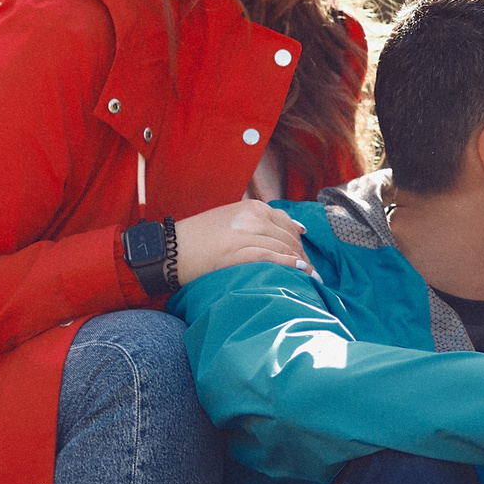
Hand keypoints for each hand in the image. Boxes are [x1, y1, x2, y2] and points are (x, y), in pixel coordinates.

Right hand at [174, 200, 310, 275]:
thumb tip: (294, 231)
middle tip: (312, 271)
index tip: (306, 256)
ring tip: (311, 277)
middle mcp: (252, 216)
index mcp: (252, 207)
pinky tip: (300, 272)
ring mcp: (246, 232)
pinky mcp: (239, 251)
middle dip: (303, 254)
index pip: (287, 223)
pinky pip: (272, 256)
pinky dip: (289, 264)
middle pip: (289, 236)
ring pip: (284, 246)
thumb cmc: (199, 239)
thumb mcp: (231, 220)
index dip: (300, 242)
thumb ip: (258, 222)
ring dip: (301, 262)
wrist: (170, 250)